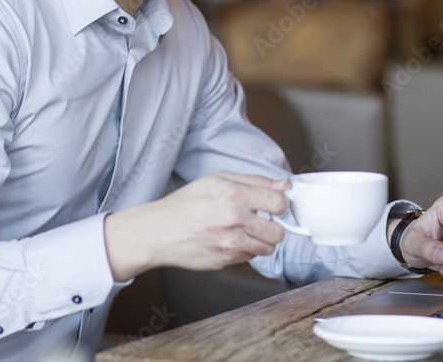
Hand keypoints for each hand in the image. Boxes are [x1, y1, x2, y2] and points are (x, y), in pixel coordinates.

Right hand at [104, 171, 289, 280]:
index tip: (276, 204)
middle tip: (262, 220)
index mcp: (234, 195)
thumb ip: (253, 181)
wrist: (159, 231)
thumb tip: (283, 184)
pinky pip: (249, 258)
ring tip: (244, 230)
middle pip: (278, 232)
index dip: (281, 203)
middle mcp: (234, 221)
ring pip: (267, 248)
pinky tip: (230, 239)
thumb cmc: (186, 204)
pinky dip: (245, 249)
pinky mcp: (225, 261)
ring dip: (261, 240)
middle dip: (274, 226)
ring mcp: (230, 244)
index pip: (279, 203)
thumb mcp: (217, 180)